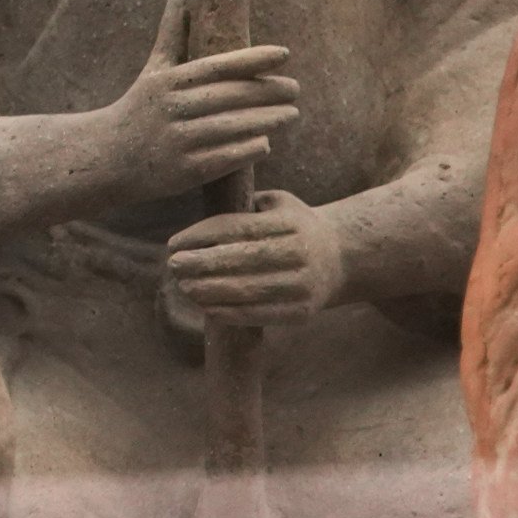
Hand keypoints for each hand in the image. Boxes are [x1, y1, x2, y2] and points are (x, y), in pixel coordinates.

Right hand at [98, 0, 296, 205]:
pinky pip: (221, 159)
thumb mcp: (152, 72)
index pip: (218, 65)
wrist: (105, 157)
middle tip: (296, 88)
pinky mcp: (181, 171)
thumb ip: (170, 35)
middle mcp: (173, 108)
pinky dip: (245, 150)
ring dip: (266, 120)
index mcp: (169, 81)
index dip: (253, 58)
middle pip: (230, 96)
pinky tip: (266, 144)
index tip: (284, 54)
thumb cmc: (136, 109)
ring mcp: (177, 140)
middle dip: (268, 91)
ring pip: (231, 127)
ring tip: (292, 114)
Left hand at [164, 189, 345, 327]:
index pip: (237, 228)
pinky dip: (229, 312)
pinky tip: (206, 307)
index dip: (201, 236)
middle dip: (200, 264)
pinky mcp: (302, 312)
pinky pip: (259, 314)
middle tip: (172, 265)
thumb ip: (245, 205)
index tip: (173, 242)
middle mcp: (299, 253)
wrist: (344, 257)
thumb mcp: (279, 203)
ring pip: (247, 290)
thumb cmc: (297, 226)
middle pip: (240, 260)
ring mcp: (302, 285)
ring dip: (209, 290)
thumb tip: (201, 220)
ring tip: (183, 286)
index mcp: (290, 222)